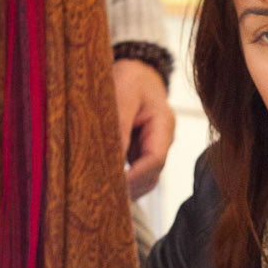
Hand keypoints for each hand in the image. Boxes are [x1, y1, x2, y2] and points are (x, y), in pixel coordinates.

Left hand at [112, 58, 175, 199]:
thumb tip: (112, 158)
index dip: (136, 176)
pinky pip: (136, 171)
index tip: (116, 186)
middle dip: (131, 187)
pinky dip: (124, 180)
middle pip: (152, 173)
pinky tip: (106, 185)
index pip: (155, 158)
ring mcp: (153, 146)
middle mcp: (162, 139)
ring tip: (103, 196)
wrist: (137, 70)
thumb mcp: (123, 93)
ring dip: (128, 188)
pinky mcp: (141, 149)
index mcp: (163, 123)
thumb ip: (119, 125)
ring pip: (145, 177)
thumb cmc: (131, 77)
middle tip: (105, 197)